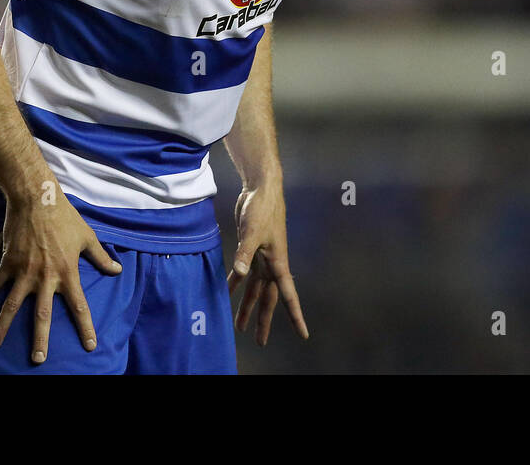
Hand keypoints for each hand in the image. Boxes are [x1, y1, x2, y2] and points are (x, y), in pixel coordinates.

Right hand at [0, 194, 121, 363]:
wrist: (38, 199)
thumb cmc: (65, 217)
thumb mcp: (87, 237)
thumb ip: (101, 257)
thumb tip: (117, 270)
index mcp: (68, 273)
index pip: (79, 306)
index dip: (85, 327)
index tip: (89, 346)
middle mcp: (46, 277)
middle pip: (42, 315)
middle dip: (40, 339)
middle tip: (38, 359)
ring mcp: (25, 272)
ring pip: (12, 305)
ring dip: (3, 326)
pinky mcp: (8, 263)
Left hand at [229, 185, 307, 344]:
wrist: (261, 188)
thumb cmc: (262, 208)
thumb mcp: (252, 232)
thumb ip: (245, 254)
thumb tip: (241, 274)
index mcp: (278, 263)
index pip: (288, 296)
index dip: (295, 316)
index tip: (303, 334)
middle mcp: (272, 264)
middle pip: (269, 299)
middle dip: (264, 320)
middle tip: (260, 341)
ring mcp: (261, 257)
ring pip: (255, 289)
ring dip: (247, 306)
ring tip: (239, 326)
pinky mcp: (250, 249)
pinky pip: (243, 273)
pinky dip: (236, 284)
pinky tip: (226, 294)